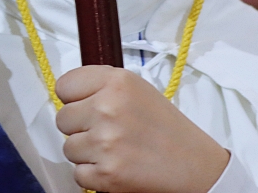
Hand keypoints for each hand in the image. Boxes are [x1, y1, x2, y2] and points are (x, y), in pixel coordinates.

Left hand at [55, 65, 229, 192]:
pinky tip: (116, 165)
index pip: (64, 86)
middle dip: (80, 127)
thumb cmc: (166, 128)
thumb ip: (102, 85)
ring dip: (87, 152)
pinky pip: (78, 173)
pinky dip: (94, 175)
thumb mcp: (137, 89)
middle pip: (63, 119)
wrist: (194, 165)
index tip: (85, 105)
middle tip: (107, 131)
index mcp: (117, 81)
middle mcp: (108, 107)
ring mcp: (105, 141)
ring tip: (115, 149)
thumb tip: (67, 93)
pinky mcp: (106, 173)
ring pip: (68, 147)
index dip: (73, 98)